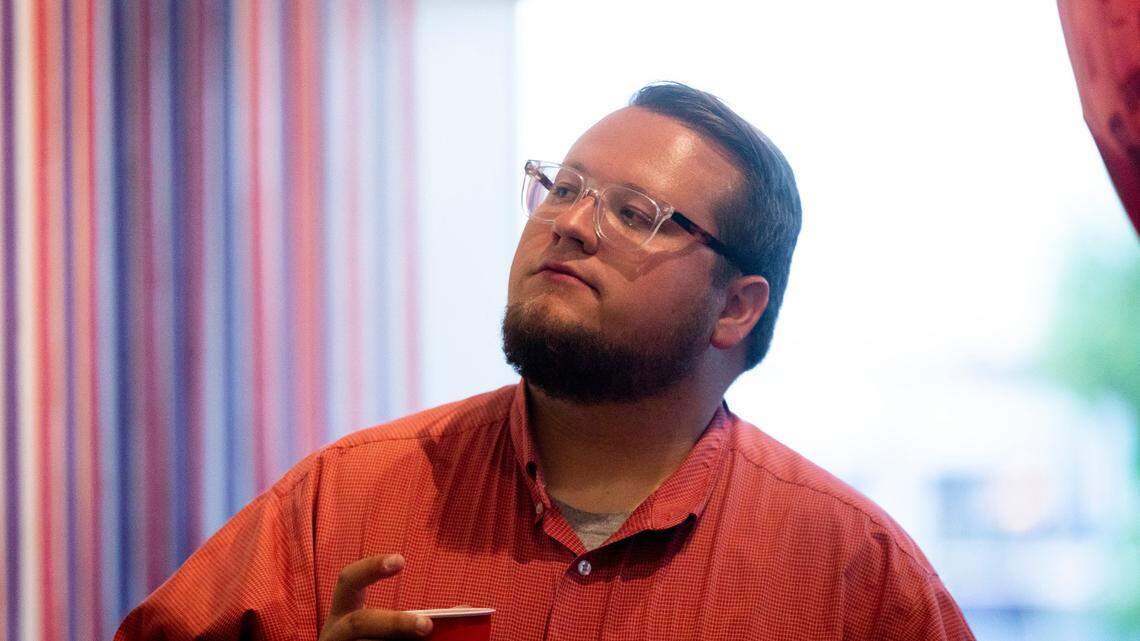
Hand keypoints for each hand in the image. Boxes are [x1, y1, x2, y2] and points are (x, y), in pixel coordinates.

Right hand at [318, 554, 433, 639]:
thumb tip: (464, 610)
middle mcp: (335, 634)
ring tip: (424, 640)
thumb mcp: (384, 630)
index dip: (371, 568)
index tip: (401, 560)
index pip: (349, 581)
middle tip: (426, 625)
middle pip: (359, 623)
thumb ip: (415, 620)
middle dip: (394, 623)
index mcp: (344, 615)